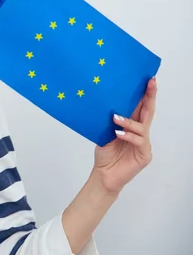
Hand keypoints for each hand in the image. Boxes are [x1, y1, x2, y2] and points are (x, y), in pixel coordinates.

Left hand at [93, 77, 157, 193]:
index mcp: (132, 126)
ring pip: (142, 126)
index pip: (141, 107)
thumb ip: (111, 121)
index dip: (145, 94)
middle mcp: (140, 133)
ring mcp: (144, 144)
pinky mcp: (144, 155)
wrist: (104, 175)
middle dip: (149, 97)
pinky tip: (118, 133)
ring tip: (115, 118)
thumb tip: (107, 103)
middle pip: (148, 112)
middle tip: (150, 83)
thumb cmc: (105, 154)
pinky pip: (139, 141)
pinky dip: (128, 136)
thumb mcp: (105, 133)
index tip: (147, 79)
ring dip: (129, 120)